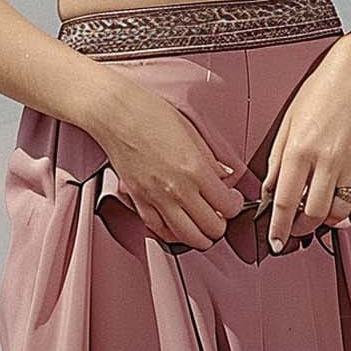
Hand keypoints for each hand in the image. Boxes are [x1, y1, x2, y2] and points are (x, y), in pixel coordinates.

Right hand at [91, 80, 246, 252]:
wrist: (114, 112)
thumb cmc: (149, 113)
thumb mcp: (191, 131)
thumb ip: (211, 159)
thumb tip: (225, 175)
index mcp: (195, 169)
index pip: (228, 206)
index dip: (236, 205)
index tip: (233, 199)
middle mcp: (177, 189)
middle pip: (211, 228)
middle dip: (221, 224)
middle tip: (220, 212)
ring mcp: (156, 198)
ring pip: (188, 237)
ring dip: (200, 235)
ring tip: (202, 222)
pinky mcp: (138, 200)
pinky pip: (160, 230)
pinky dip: (173, 233)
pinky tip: (179, 223)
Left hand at [259, 40, 350, 252]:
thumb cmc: (318, 93)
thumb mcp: (287, 123)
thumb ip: (278, 161)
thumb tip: (270, 191)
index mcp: (300, 149)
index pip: (287, 202)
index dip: (280, 227)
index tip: (276, 242)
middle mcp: (327, 160)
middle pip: (314, 214)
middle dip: (301, 229)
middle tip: (294, 231)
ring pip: (339, 211)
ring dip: (325, 220)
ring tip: (314, 216)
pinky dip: (346, 204)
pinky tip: (335, 196)